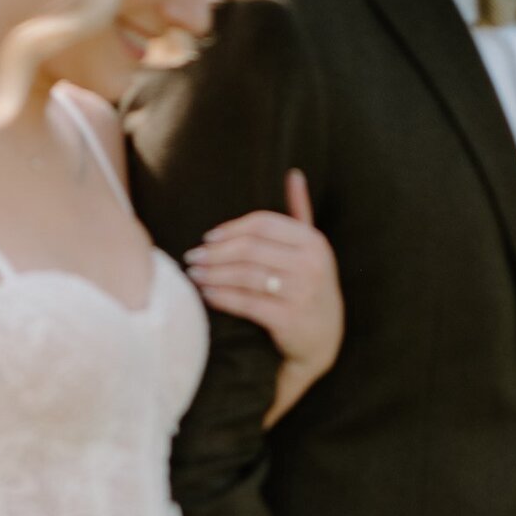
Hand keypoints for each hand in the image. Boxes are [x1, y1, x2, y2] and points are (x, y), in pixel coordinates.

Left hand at [183, 172, 343, 423]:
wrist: (323, 342)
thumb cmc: (309, 291)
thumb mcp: (311, 252)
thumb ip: (300, 214)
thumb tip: (293, 174)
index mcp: (313, 241)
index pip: (263, 223)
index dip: (231, 229)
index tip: (208, 238)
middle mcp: (311, 264)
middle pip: (251, 248)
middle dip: (216, 252)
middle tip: (193, 257)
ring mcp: (302, 292)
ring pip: (246, 275)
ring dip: (214, 274)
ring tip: (194, 275)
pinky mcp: (289, 319)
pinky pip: (247, 303)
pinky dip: (222, 297)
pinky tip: (206, 295)